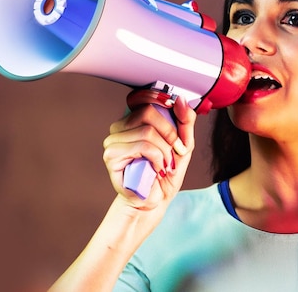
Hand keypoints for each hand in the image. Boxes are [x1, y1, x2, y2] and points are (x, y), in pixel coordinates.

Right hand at [102, 91, 195, 209]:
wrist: (155, 200)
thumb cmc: (166, 172)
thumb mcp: (184, 144)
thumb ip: (185, 121)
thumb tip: (181, 99)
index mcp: (134, 120)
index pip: (144, 97)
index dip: (161, 100)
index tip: (175, 111)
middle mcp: (119, 127)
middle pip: (148, 112)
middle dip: (170, 133)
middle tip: (175, 150)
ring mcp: (112, 140)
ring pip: (147, 131)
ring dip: (165, 150)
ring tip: (165, 164)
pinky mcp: (111, 156)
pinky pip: (143, 146)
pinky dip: (157, 158)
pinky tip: (156, 169)